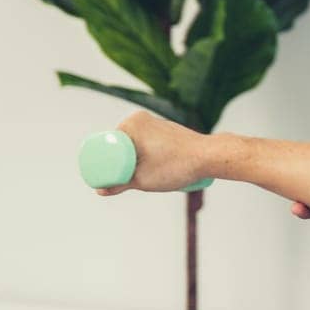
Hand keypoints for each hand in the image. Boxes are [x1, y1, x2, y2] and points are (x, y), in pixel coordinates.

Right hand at [95, 112, 209, 195]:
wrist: (210, 156)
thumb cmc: (176, 166)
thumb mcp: (142, 180)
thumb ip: (119, 185)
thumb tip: (99, 191)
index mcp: (131, 123)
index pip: (108, 144)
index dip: (102, 161)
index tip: (104, 178)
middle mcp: (143, 118)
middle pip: (121, 145)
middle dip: (118, 162)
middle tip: (122, 182)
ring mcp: (157, 123)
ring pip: (136, 144)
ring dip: (133, 159)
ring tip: (137, 177)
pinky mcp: (169, 131)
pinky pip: (149, 143)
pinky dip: (145, 155)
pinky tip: (147, 166)